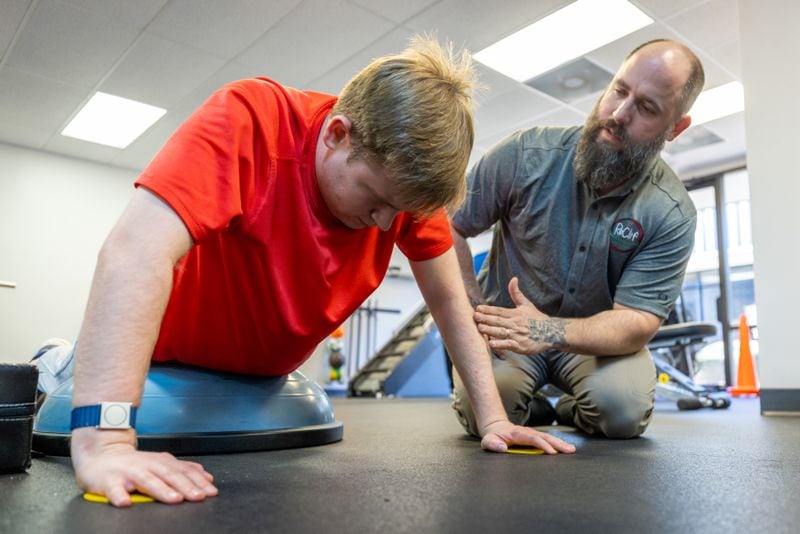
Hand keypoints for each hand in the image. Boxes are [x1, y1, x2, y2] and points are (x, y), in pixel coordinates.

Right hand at [71, 428, 217, 506]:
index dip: (198, 480)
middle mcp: (147, 465)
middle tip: (198, 496)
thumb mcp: (161, 463)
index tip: (210, 491)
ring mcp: (128, 472)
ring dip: (161, 489)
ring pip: (146, 480)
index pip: (183, 471)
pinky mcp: (109, 481)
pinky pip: (114, 490)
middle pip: (169, 475)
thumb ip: (182, 470)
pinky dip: (120, 496)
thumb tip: (206, 477)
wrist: (102, 455)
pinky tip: (125, 503)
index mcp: (161, 462)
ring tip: (173, 498)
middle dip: (185, 485)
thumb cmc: (134, 464)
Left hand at [474, 277, 556, 354]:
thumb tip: (513, 278)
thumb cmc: (537, 319)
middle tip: (475, 316)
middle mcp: (516, 323)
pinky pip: (509, 345)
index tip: (478, 308)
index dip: (488, 309)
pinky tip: (491, 344)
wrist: (552, 333)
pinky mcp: (521, 346)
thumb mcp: (526, 305)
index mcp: (516, 314)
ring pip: (502, 332)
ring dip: (490, 330)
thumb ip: (516, 293)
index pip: (499, 311)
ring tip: (480, 328)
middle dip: (486, 319)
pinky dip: (501, 344)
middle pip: (499, 321)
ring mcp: (518, 335)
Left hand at [480, 419, 575, 453]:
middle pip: (545, 436)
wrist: (496, 427)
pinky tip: (565, 449)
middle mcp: (527, 432)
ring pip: (548, 437)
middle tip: (570, 450)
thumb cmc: (492, 437)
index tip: (552, 452)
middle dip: (557, 443)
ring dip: (560, 443)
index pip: (533, 439)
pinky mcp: (535, 437)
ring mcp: (532, 434)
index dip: (542, 445)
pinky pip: (547, 440)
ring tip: (572, 450)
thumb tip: (502, 447)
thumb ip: (493, 444)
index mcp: (517, 434)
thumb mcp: (487, 441)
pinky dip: (557, 443)